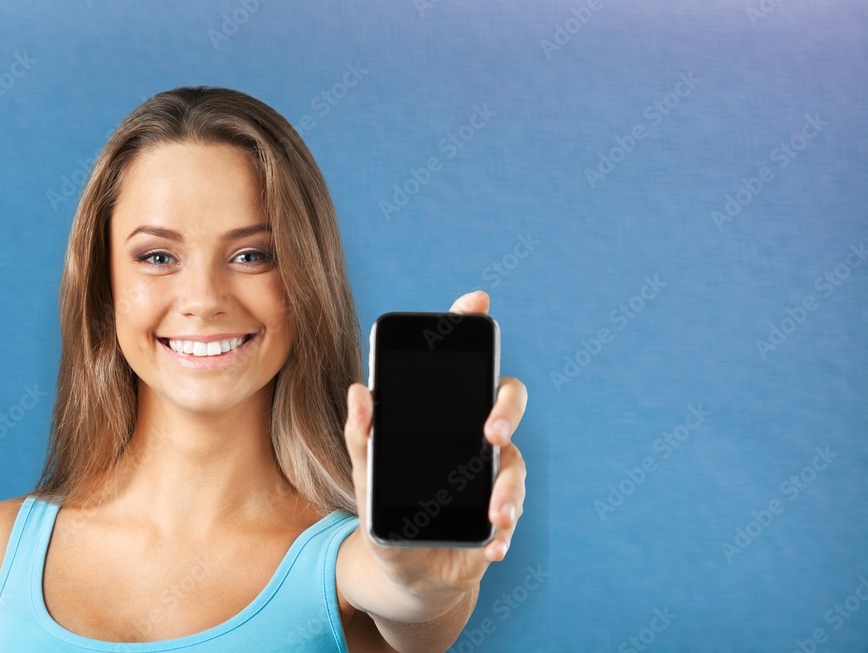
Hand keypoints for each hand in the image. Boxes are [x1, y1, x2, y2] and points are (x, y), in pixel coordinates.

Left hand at [342, 290, 527, 617]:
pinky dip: (504, 531)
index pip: (460, 364)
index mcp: (441, 417)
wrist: (406, 572)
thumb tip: (358, 391)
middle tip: (491, 431)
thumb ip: (361, 438)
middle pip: (506, 400)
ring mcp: (491, 473)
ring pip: (515, 462)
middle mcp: (473, 436)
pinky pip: (512, 513)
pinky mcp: (499, 513)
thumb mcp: (366, 476)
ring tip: (496, 512)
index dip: (469, 327)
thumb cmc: (387, 511)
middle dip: (506, 409)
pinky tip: (492, 546)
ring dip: (509, 487)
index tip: (475, 301)